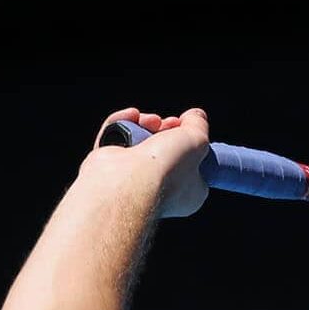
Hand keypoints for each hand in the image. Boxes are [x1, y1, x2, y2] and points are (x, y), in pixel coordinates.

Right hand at [83, 106, 211, 218]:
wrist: (128, 180)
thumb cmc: (167, 170)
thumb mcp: (198, 140)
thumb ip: (199, 125)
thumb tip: (196, 116)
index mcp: (188, 193)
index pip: (193, 166)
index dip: (190, 143)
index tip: (188, 128)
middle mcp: (160, 188)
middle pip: (165, 149)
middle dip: (166, 129)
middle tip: (168, 123)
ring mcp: (133, 178)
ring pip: (140, 141)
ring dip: (145, 124)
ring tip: (150, 121)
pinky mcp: (110, 167)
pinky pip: (115, 138)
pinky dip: (121, 123)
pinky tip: (131, 116)